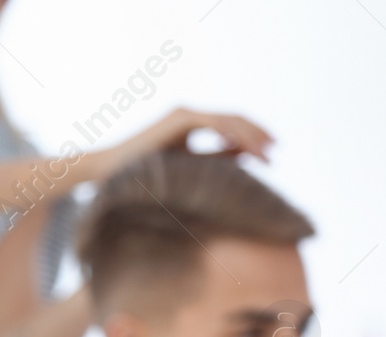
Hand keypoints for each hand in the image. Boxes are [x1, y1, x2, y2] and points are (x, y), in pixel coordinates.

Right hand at [84, 107, 273, 181]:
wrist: (109, 171)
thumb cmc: (141, 173)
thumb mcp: (188, 166)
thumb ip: (216, 157)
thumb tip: (246, 155)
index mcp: (190, 124)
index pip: (230, 126)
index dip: (254, 138)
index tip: (270, 155)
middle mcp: (188, 114)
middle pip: (234, 119)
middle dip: (258, 134)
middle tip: (276, 151)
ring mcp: (184, 114)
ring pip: (227, 120)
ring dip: (250, 135)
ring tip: (266, 152)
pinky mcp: (179, 118)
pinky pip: (212, 123)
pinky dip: (229, 132)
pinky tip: (244, 145)